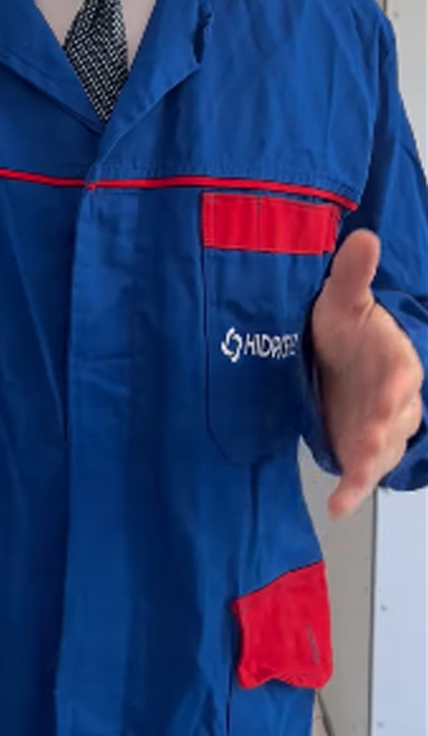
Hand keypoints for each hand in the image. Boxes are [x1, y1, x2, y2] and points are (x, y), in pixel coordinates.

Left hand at [312, 229, 423, 517]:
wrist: (341, 358)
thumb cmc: (348, 327)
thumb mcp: (344, 298)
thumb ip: (353, 274)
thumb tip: (364, 236)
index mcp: (397, 358)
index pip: (404, 371)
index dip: (398, 385)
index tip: (393, 393)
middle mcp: (397, 398)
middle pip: (397, 418)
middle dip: (382, 430)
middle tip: (366, 442)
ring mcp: (381, 427)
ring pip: (383, 449)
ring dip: (369, 463)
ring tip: (354, 478)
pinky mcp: (362, 448)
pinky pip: (363, 471)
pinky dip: (353, 489)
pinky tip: (338, 505)